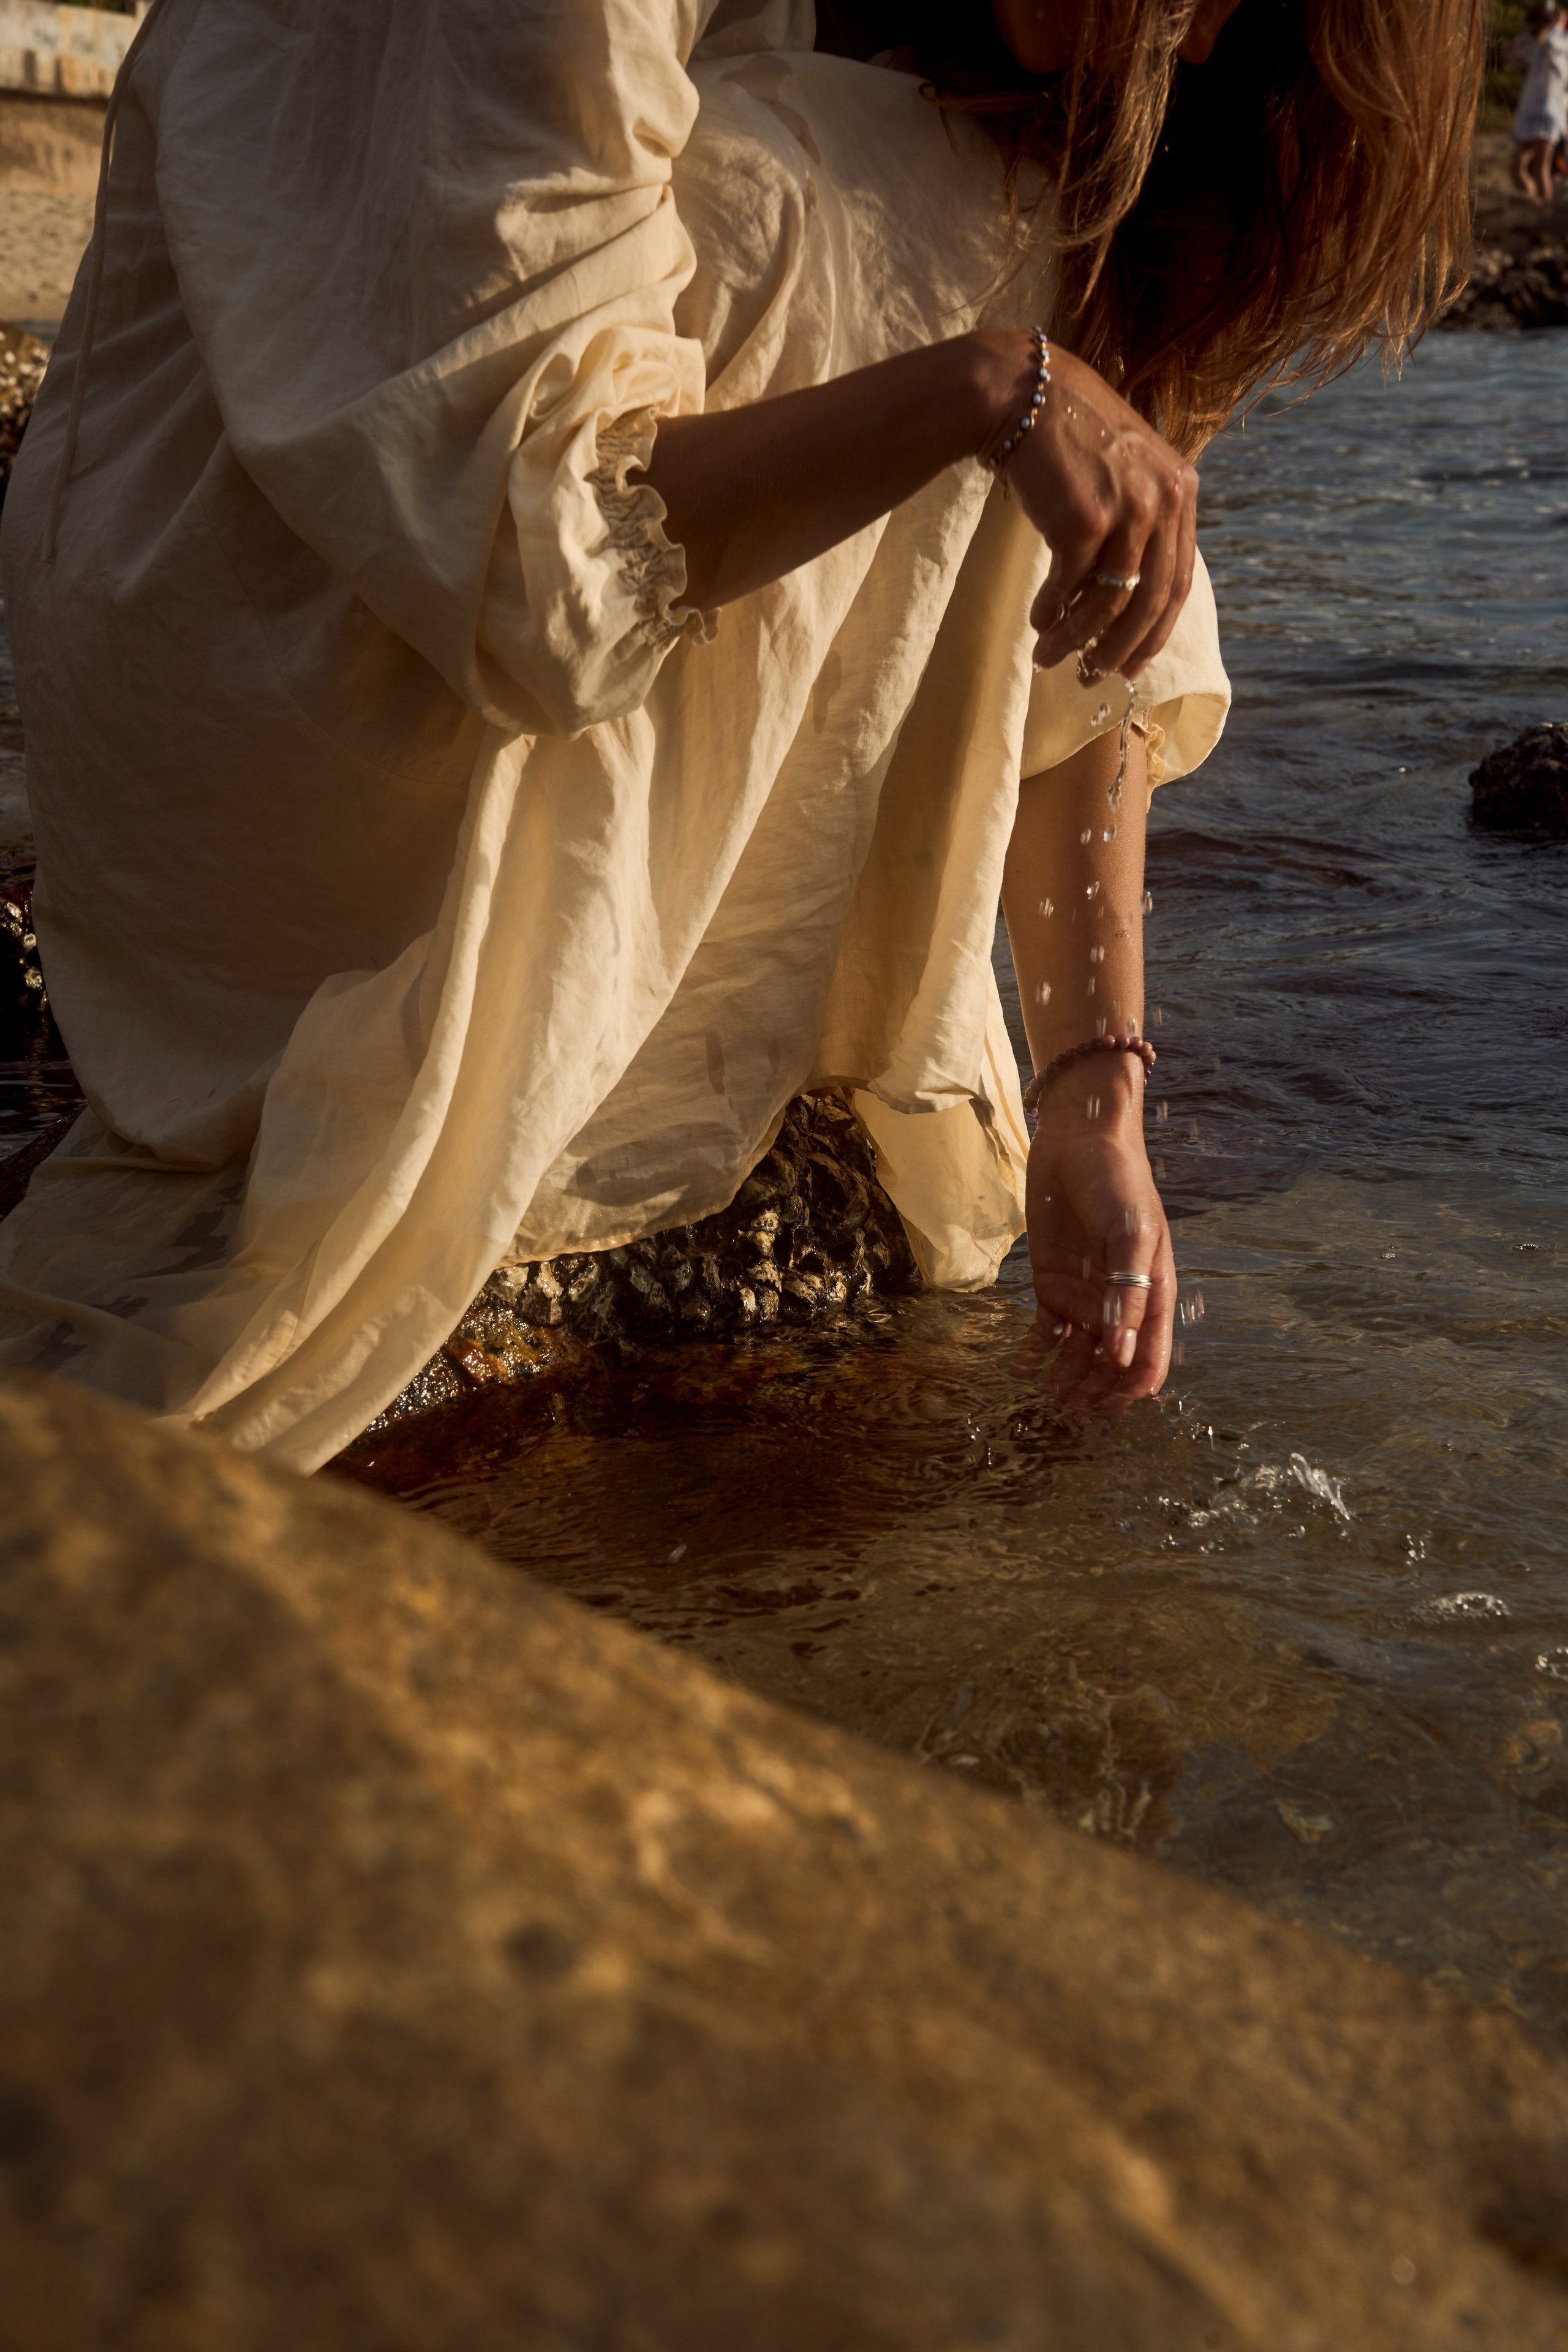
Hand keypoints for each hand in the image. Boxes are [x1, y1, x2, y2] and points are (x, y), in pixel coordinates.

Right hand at [999, 342, 1197, 684]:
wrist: (1024, 395)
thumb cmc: (1068, 439)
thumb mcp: (1125, 472)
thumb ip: (1141, 522)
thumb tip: (1127, 598)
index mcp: (1182, 489)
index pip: (1179, 581)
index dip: (1154, 632)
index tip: (1130, 664)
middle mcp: (1165, 499)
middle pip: (1150, 601)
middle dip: (1119, 649)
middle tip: (1091, 677)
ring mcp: (1128, 509)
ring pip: (1109, 601)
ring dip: (1076, 640)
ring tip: (1048, 658)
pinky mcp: (1084, 519)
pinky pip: (1070, 587)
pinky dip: (1052, 612)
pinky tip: (1038, 621)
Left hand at [1017, 1105, 1175, 1418]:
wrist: (1080, 1141)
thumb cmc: (1118, 1182)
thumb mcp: (1130, 1234)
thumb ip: (1127, 1294)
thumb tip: (1121, 1355)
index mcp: (1151, 1292)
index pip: (1150, 1355)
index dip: (1134, 1385)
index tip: (1113, 1408)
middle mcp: (1119, 1302)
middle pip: (1111, 1363)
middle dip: (1095, 1392)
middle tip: (1071, 1417)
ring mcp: (1085, 1294)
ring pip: (1077, 1354)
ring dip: (1065, 1381)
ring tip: (1047, 1405)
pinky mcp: (1051, 1283)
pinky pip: (1045, 1331)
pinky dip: (1035, 1353)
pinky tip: (1022, 1371)